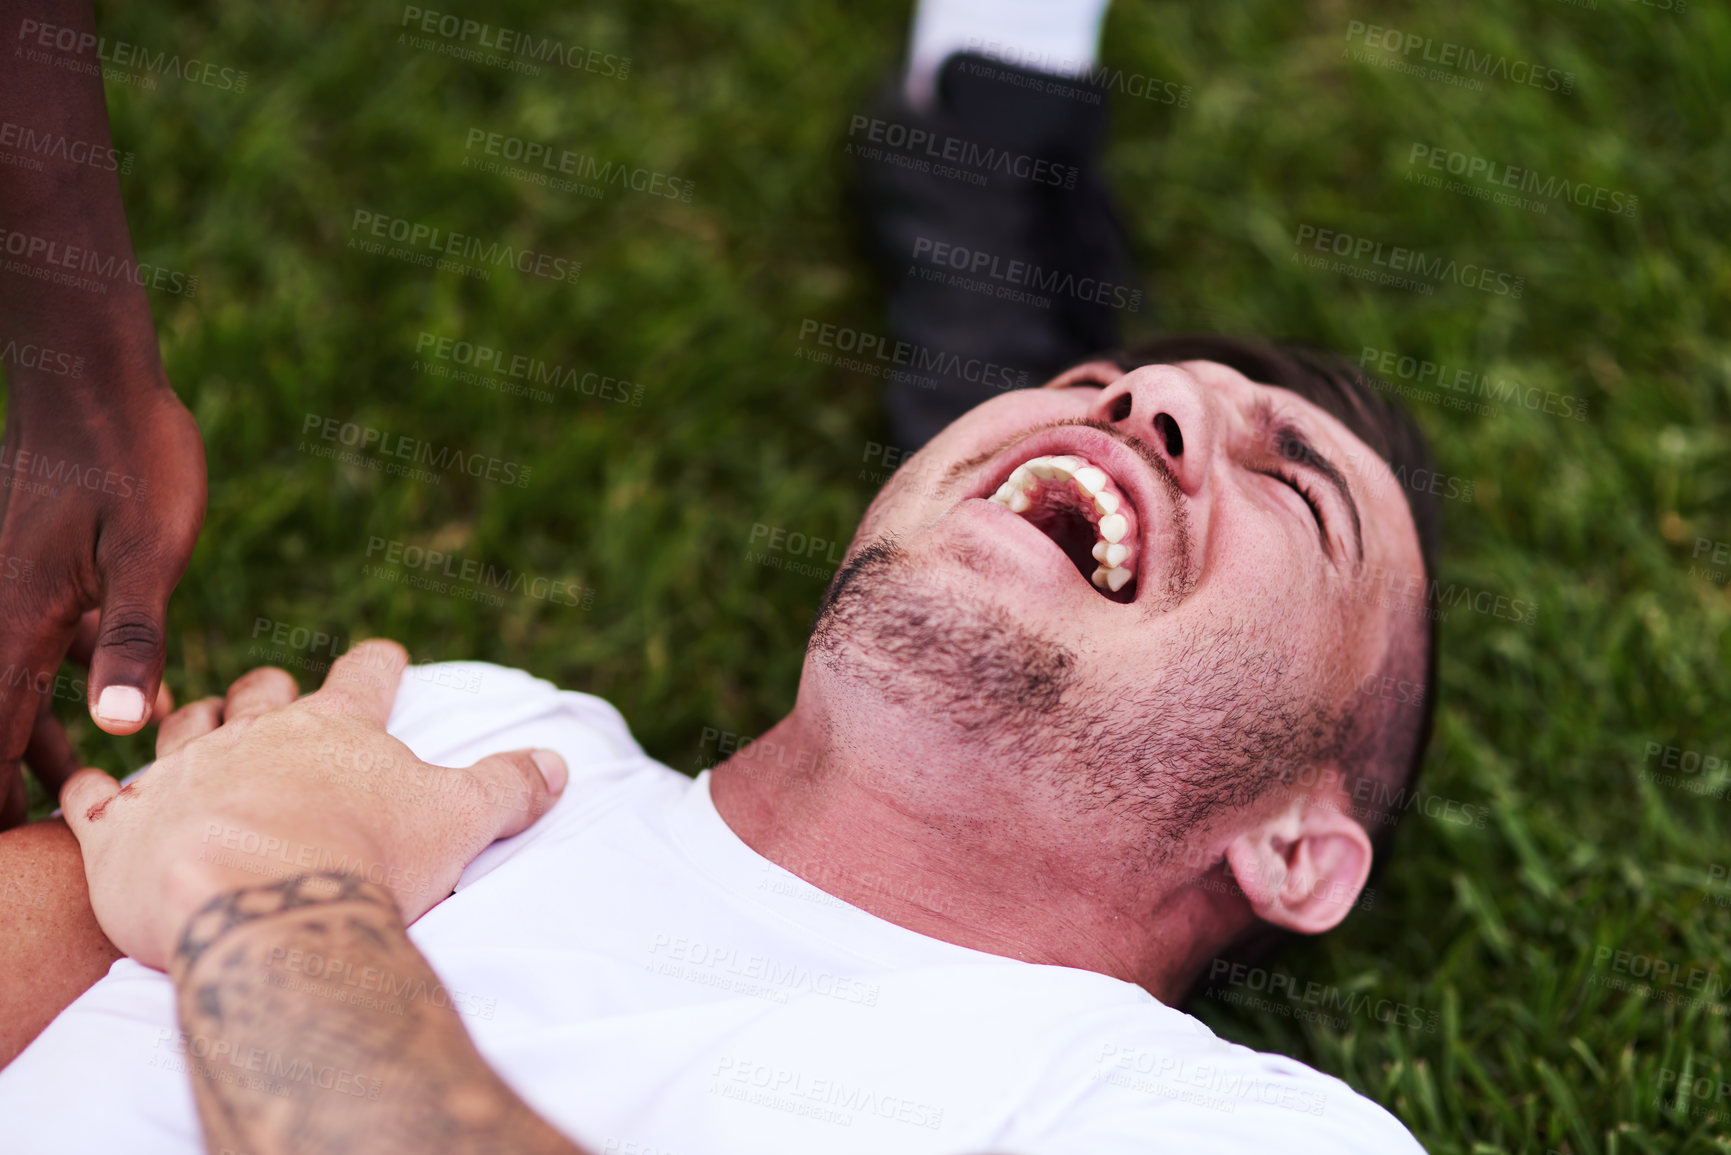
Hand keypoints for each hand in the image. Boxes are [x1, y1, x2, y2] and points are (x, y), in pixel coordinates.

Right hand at [0, 382, 205, 828]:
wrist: (98, 378)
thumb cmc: (131, 458)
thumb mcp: (147, 551)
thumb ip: (131, 637)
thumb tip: (121, 725)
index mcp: (14, 627)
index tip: (10, 873)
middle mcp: (3, 617)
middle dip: (14, 785)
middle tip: (49, 851)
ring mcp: (18, 593)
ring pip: (22, 689)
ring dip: (46, 741)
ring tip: (84, 803)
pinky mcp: (44, 572)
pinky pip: (47, 647)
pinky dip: (71, 684)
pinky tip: (125, 712)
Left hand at [57, 639, 568, 969]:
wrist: (259, 902)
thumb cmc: (366, 857)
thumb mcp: (457, 820)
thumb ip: (507, 787)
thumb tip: (560, 762)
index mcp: (336, 730)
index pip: (364, 677)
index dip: (377, 664)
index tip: (385, 655)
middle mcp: (254, 736)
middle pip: (261, 692)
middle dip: (270, 688)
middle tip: (274, 689)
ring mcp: (180, 776)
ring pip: (179, 727)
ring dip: (188, 721)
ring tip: (191, 720)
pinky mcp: (120, 827)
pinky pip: (92, 796)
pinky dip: (92, 789)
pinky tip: (90, 785)